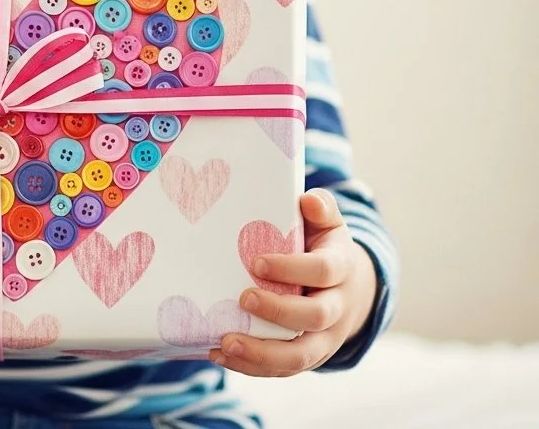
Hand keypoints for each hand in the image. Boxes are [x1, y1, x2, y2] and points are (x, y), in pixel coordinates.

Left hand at [209, 189, 375, 376]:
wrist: (350, 288)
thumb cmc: (325, 246)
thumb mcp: (327, 223)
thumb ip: (321, 208)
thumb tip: (309, 201)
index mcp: (341, 269)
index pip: (322, 271)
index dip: (292, 269)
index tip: (256, 262)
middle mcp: (337, 308)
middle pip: (314, 317)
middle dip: (278, 312)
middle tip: (243, 299)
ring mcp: (324, 338)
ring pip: (300, 355)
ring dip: (261, 354)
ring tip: (224, 343)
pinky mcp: (308, 355)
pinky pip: (283, 369)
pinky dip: (252, 367)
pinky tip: (219, 355)